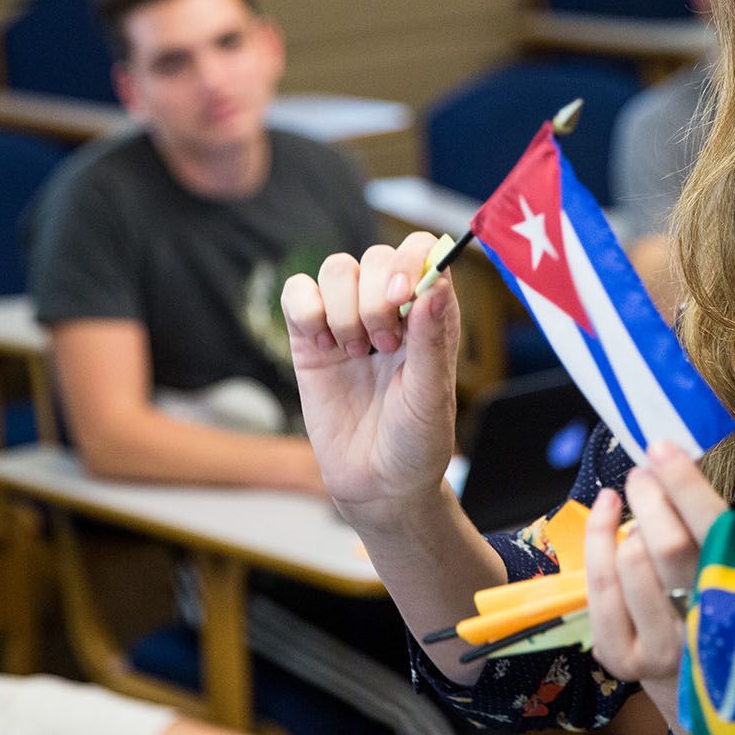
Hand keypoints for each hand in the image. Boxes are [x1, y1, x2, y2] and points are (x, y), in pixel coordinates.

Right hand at [282, 234, 461, 525]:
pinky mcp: (310, 338)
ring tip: (356, 352)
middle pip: (375, 256)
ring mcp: (347, 320)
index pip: (421, 250)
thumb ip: (431, 339)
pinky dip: (306, 308)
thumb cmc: (417, 441)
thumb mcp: (431, 394)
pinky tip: (322, 345)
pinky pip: (297, 291)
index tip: (403, 298)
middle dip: (375, 297)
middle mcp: (390, 308)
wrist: (377, 484)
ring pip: (336, 268)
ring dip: (343, 307)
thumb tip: (437, 284)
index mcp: (430, 313)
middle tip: (382, 346)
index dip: (408, 261)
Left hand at [585, 442, 726, 720]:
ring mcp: (664, 647)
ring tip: (635, 509)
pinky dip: (598, 540)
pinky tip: (607, 517)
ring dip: (627, 524)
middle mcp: (708, 625)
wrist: (706, 691)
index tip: (662, 448)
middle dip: (649, 497)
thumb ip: (712, 523)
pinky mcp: (624, 660)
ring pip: (630, 562)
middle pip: (667, 545)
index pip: (713, 529)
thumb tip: (673, 457)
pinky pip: (597, 588)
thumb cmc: (722, 603)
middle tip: (644, 474)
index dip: (684, 485)